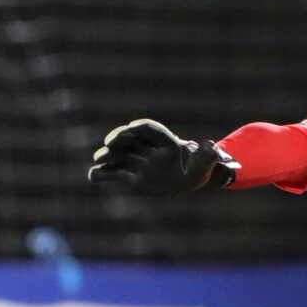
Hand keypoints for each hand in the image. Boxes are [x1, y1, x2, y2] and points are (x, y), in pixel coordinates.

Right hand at [87, 118, 238, 193]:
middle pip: (130, 139)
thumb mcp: (206, 164)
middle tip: (109, 145)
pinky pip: (116, 173)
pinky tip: (93, 176)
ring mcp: (139, 160)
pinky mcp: (132, 174)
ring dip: (109, 156)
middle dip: (119, 140)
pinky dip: (104, 174)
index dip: (138, 128)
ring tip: (99, 159)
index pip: (149, 129)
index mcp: (166, 142)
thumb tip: (212, 147)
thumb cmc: (197, 168)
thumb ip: (208, 155)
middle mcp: (149, 148)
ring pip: (121, 155)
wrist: (188, 177)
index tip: (128, 130)